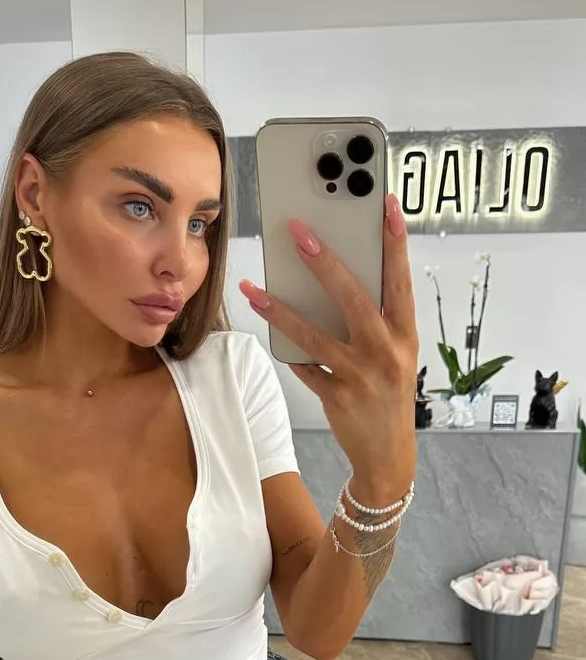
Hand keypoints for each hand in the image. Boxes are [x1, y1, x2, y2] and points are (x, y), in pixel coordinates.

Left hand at [239, 193, 418, 491]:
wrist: (387, 455)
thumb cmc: (388, 394)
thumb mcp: (395, 355)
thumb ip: (376, 320)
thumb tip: (336, 279)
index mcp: (405, 335)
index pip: (400, 280)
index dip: (394, 242)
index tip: (384, 204)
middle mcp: (386, 353)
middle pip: (353, 299)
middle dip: (325, 263)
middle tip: (299, 232)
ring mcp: (360, 376)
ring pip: (314, 335)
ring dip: (280, 310)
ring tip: (254, 289)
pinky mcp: (337, 397)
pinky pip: (303, 367)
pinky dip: (288, 351)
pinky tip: (269, 331)